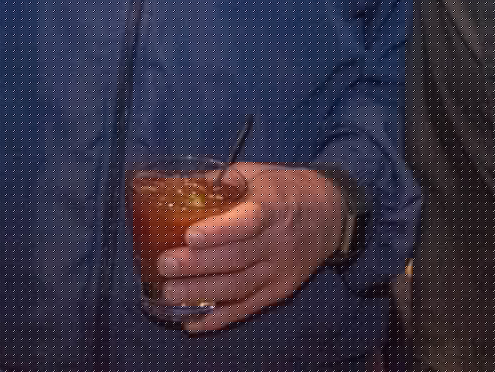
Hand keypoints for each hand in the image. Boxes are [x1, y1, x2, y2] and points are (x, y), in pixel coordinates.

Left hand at [151, 163, 345, 332]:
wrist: (331, 215)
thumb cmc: (287, 189)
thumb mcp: (259, 173)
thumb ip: (222, 181)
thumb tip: (180, 186)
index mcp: (274, 206)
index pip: (248, 221)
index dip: (219, 231)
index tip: (190, 236)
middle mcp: (279, 241)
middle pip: (237, 258)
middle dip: (197, 265)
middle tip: (164, 265)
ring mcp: (280, 270)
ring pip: (238, 286)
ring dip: (201, 292)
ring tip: (168, 292)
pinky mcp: (280, 291)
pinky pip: (247, 308)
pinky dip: (219, 317)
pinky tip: (191, 320)